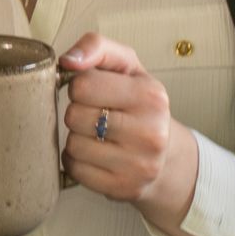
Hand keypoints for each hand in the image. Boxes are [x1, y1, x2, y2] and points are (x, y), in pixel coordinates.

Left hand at [58, 33, 189, 213]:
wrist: (166, 157)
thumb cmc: (139, 105)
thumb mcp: (127, 67)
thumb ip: (97, 47)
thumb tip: (68, 60)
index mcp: (150, 96)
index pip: (83, 85)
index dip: (79, 86)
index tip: (93, 92)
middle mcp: (150, 133)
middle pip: (75, 116)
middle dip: (78, 113)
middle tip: (96, 115)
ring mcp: (138, 165)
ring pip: (73, 145)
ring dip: (76, 138)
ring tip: (97, 136)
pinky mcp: (122, 188)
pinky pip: (74, 169)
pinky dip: (76, 161)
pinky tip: (95, 155)